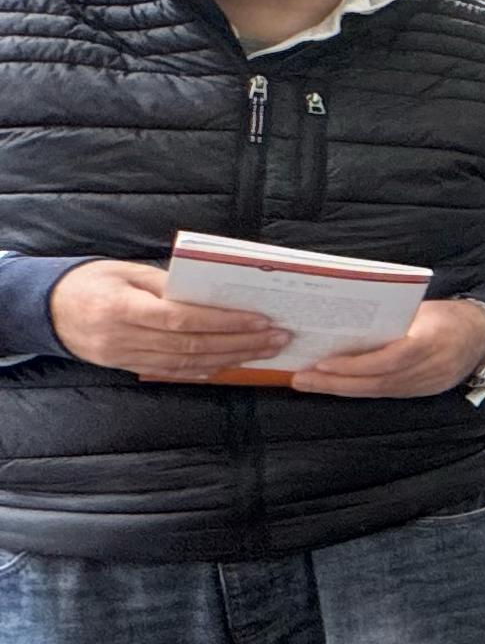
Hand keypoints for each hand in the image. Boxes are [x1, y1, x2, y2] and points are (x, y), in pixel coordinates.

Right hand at [46, 259, 289, 379]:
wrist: (47, 308)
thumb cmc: (90, 281)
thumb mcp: (126, 271)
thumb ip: (168, 284)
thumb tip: (213, 293)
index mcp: (122, 307)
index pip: (182, 320)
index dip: (225, 322)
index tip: (261, 320)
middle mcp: (123, 337)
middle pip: (192, 345)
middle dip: (240, 342)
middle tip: (278, 337)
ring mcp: (124, 356)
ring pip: (187, 363)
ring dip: (231, 357)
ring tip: (266, 350)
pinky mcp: (126, 367)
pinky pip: (171, 372)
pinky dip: (204, 370)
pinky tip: (231, 364)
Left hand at [291, 296, 484, 399]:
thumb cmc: (451, 316)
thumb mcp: (422, 309)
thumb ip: (392, 320)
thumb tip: (348, 324)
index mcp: (433, 341)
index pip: (390, 359)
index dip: (356, 364)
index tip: (324, 362)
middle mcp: (432, 368)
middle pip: (378, 381)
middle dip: (336, 382)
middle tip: (301, 378)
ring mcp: (429, 384)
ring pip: (379, 391)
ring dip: (341, 388)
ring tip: (310, 382)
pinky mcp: (424, 392)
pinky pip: (386, 393)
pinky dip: (359, 389)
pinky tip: (337, 385)